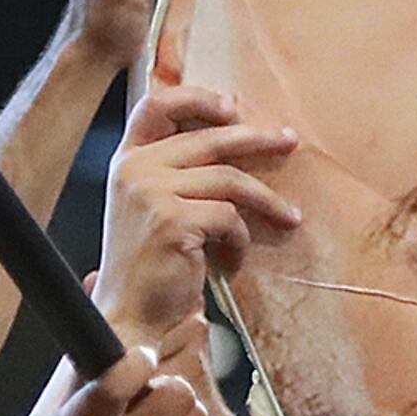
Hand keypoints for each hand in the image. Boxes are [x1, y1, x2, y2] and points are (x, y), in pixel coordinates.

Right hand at [28, 317, 217, 415]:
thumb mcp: (71, 412)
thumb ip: (92, 354)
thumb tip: (95, 278)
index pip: (118, 377)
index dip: (140, 362)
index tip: (144, 358)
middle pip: (174, 389)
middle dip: (173, 387)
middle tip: (157, 396)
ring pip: (197, 411)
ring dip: (188, 413)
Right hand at [98, 83, 299, 340]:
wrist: (130, 317)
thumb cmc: (150, 267)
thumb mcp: (153, 207)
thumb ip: (177, 173)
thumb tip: (233, 138)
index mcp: (127, 161)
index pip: (156, 106)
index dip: (197, 98)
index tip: (233, 108)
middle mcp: (135, 170)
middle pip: (209, 138)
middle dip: (257, 138)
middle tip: (289, 141)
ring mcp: (151, 193)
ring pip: (230, 179)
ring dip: (267, 201)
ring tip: (289, 217)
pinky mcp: (173, 221)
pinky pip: (230, 217)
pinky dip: (241, 241)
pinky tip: (234, 261)